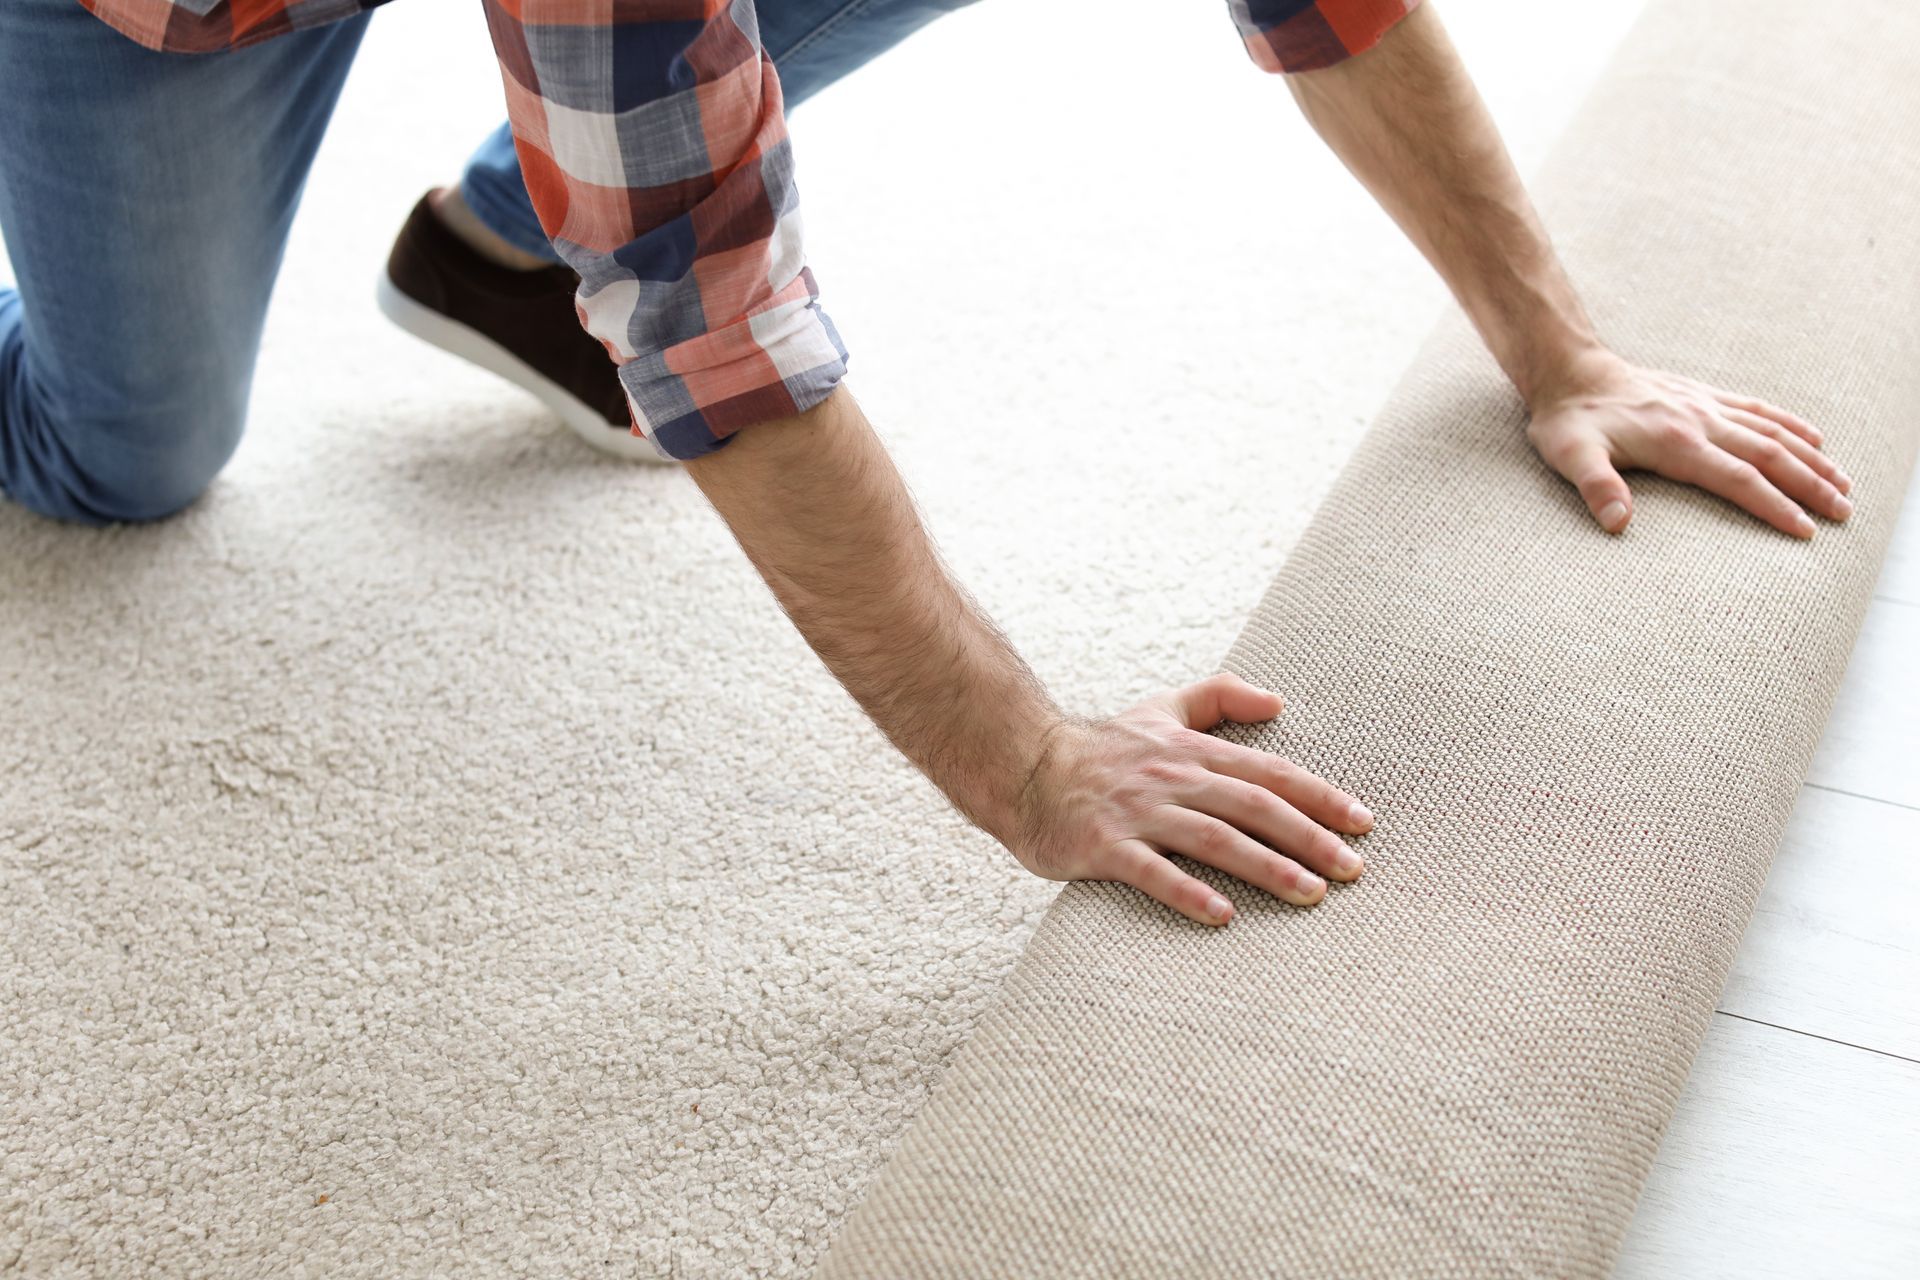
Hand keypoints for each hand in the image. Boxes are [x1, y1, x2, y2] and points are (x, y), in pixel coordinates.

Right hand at [1006, 674, 1372, 926]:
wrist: (1020, 764)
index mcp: (1191, 751)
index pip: (1268, 773)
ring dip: (1266, 866)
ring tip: (1310, 894)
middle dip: (1309, 836)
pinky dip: (1188, 892)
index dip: (1318, 796)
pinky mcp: (1103, 846)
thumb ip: (1218, 697)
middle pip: (1253, 807)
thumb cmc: (1098, 747)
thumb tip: (1278, 699)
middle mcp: (1172, 779)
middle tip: (1353, 869)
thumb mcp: (1160, 708)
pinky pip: (1151, 871)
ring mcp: (1138, 812)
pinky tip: (1223, 916)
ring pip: (1214, 839)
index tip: (1362, 822)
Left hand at [1525, 349, 1851, 537]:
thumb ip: (1597, 488)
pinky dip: (1790, 425)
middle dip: (1811, 486)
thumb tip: (1618, 523)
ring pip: (1773, 433)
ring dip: (1812, 458)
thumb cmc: (1567, 420)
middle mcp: (1701, 421)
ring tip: (1845, 483)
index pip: (1739, 480)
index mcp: (1677, 443)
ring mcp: (1705, 406)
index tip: (1806, 531)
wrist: (1569, 371)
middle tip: (1845, 513)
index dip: (1774, 507)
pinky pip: (1757, 410)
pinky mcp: (1702, 396)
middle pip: (1770, 456)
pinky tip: (1813, 438)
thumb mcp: (1570, 456)